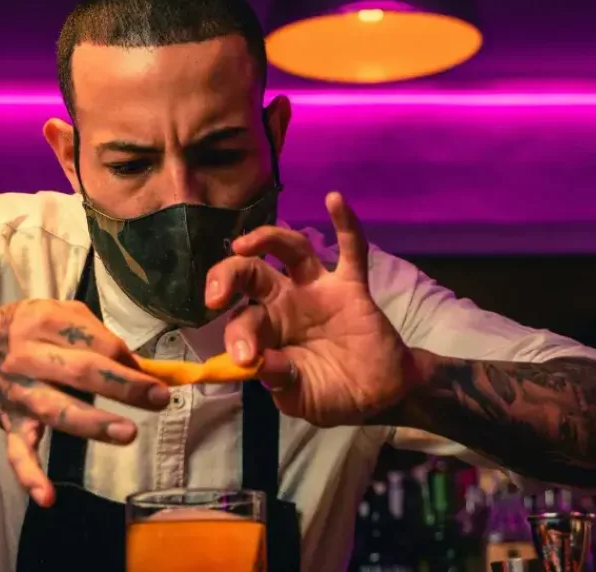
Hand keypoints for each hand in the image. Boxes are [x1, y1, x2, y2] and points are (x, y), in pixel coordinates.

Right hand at [0, 300, 169, 505]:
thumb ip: (98, 334)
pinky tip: (47, 497)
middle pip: (81, 371)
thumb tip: (141, 366)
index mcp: (44, 323)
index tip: (153, 374)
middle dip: (123, 386)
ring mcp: (19, 393)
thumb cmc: (25, 329)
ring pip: (57, 410)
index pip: (96, 341)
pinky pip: (18, 452)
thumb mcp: (56, 314)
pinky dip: (30, 475)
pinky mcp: (9, 423)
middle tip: (159, 398)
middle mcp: (29, 357)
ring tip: (127, 434)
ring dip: (92, 423)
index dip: (127, 359)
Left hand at [205, 192, 418, 426]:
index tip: (247, 357)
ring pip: (289, 250)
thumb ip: (281, 379)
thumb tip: (257, 362)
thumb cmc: (332, 394)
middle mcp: (285, 302)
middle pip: (249, 273)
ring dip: (266, 239)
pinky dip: (346, 224)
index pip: (241, 321)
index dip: (239, 336)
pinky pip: (351, 250)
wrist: (380, 396)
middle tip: (215, 294)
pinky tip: (335, 200)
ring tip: (246, 243)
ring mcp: (318, 289)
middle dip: (226, 276)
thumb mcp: (300, 396)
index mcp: (266, 329)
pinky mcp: (351, 286)